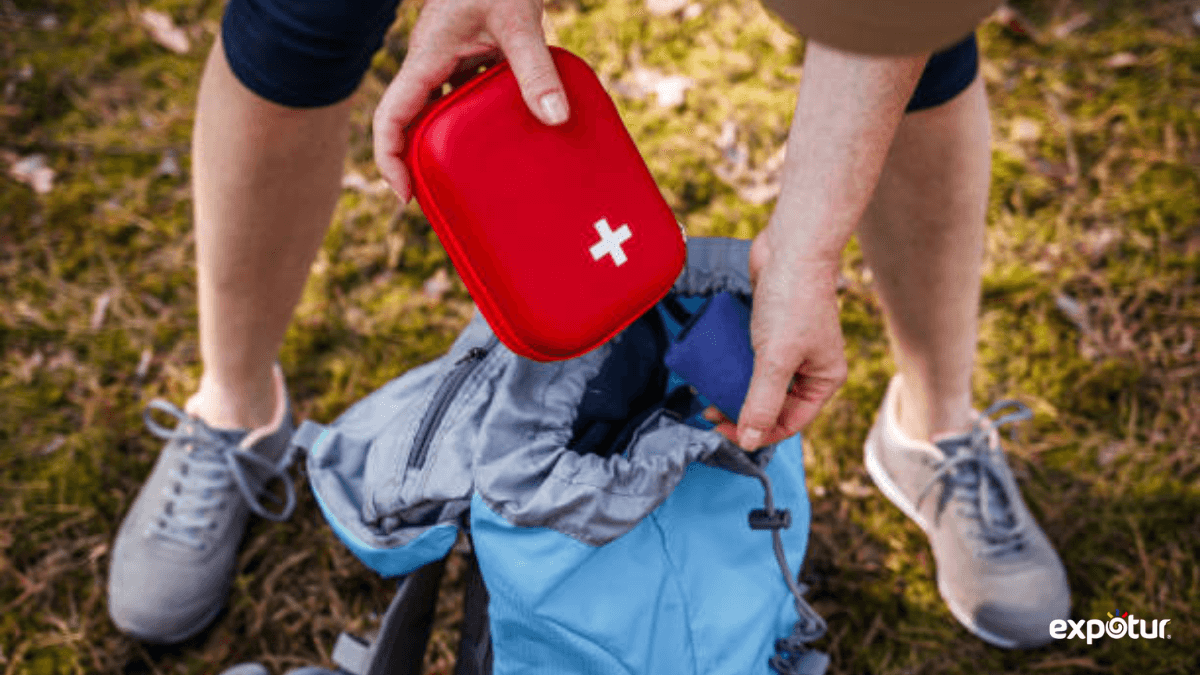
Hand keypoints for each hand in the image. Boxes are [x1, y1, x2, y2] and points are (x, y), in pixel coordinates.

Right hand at [373, 0, 567, 201]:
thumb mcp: (518, 21)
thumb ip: (534, 70)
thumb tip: (555, 119)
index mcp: (426, 58)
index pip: (390, 117)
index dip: (390, 159)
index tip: (407, 194)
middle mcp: (431, 61)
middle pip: (410, 121)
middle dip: (419, 160)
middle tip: (443, 197)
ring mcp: (450, 56)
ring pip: (438, 108)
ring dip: (449, 141)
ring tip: (474, 174)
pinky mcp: (472, 52)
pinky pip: (465, 92)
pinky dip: (477, 117)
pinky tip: (507, 131)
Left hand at [704, 229, 847, 449]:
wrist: (791, 247)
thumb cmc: (793, 299)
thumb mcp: (776, 358)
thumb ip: (762, 401)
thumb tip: (751, 441)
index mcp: (824, 380)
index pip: (789, 422)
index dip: (757, 432)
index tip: (722, 432)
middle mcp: (811, 368)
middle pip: (774, 405)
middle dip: (742, 412)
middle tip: (709, 412)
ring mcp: (791, 349)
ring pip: (760, 384)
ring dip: (735, 391)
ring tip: (707, 394)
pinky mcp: (772, 331)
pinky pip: (752, 360)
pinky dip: (734, 368)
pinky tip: (714, 370)